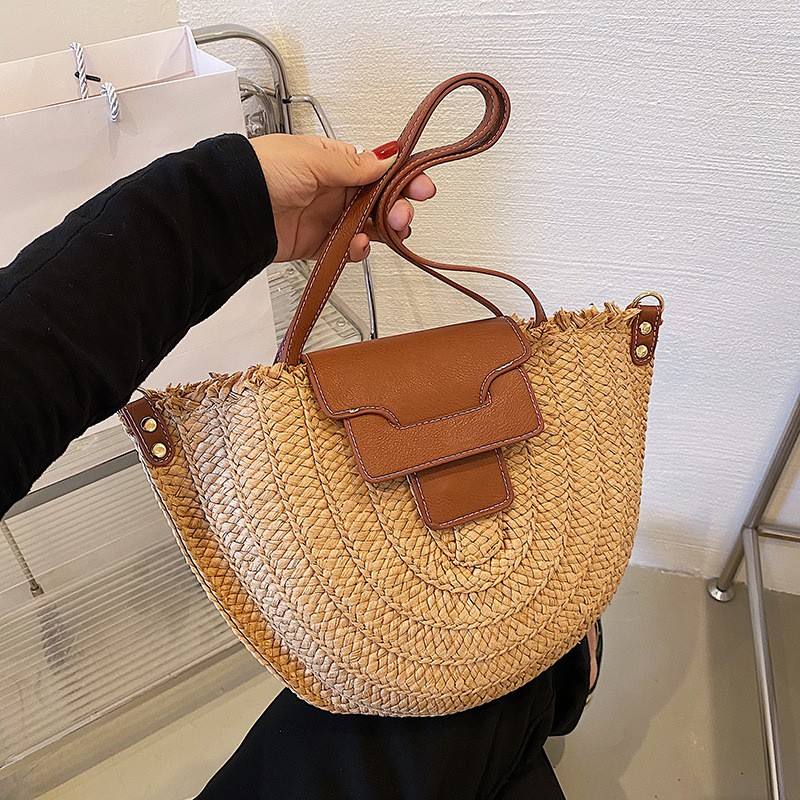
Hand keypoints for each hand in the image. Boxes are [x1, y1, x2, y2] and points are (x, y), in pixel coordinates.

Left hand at [249, 134, 435, 262]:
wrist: (234, 208)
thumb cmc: (263, 172)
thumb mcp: (314, 159)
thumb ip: (355, 165)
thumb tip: (389, 156)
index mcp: (334, 161)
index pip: (379, 170)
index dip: (403, 178)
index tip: (421, 188)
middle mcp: (333, 188)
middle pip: (379, 201)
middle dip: (397, 208)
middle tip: (402, 215)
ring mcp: (327, 217)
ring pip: (368, 226)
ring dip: (382, 230)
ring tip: (385, 231)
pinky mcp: (317, 244)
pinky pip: (347, 249)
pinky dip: (357, 250)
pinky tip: (358, 246)